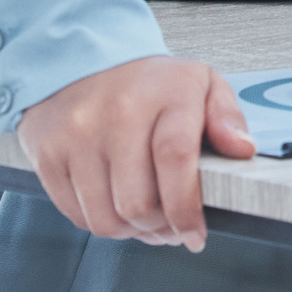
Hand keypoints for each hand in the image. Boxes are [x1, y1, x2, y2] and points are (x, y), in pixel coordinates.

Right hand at [14, 56, 257, 250]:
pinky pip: (76, 215)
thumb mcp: (199, 83)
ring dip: (130, 232)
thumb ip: (227, 116)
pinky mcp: (48, 155)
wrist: (77, 58)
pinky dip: (100, 221)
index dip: (187, 210)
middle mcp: (117, 114)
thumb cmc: (144, 82)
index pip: (176, 161)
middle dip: (161, 228)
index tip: (195, 233)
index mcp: (163, 94)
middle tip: (171, 226)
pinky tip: (114, 205)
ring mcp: (77, 136)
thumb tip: (242, 149)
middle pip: (139, 204)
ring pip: (106, 219)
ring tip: (144, 219)